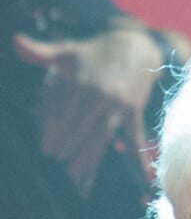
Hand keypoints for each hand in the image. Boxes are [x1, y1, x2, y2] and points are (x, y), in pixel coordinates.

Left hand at [13, 25, 162, 196]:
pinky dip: (141, 159)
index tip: (46, 148)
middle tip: (57, 161)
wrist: (137, 48)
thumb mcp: (70, 50)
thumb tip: (16, 41)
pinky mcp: (134, 112)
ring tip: (75, 171)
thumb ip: (42, 52)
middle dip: (67, 146)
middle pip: (81, 127)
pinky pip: (136, 138)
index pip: (63, 112)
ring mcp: (119, 105)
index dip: (53, 131)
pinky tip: (146, 177)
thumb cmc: (97, 53)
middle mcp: (101, 95)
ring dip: (88, 156)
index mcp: (82, 81)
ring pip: (102, 136)